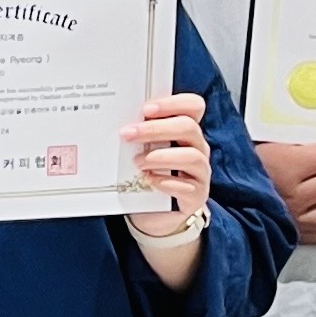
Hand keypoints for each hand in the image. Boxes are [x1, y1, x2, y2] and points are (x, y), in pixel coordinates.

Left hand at [120, 92, 213, 239]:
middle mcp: (197, 149)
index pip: (193, 106)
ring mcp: (200, 173)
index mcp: (185, 132)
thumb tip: (116, 120)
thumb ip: (138, 134)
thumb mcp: (141, 150)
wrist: (150, 213)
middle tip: (128, 134)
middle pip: (188, 128)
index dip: (173, 104)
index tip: (145, 110)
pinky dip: (166, 182)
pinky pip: (187, 186)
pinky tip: (149, 181)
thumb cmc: (145, 174)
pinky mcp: (196, 196)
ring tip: (137, 162)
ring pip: (191, 156)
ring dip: (160, 157)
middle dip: (156, 129)